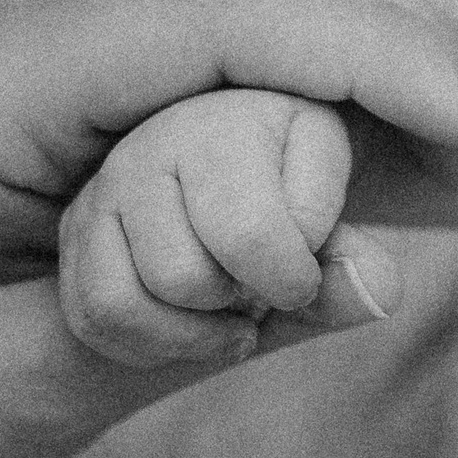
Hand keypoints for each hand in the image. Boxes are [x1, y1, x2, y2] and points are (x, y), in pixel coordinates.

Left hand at [0, 0, 457, 457]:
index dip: (371, 51)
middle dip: (402, 3)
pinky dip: (332, 4)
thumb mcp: (31, 392)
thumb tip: (382, 275)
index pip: (216, 12)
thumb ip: (204, 324)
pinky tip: (407, 38)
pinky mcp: (77, 45)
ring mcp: (41, 19)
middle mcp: (11, 22)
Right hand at [59, 88, 418, 368]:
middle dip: (234, 303)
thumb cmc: (297, 203)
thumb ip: (354, 265)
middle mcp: (166, 135)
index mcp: (245, 114)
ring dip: (187, 330)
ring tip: (229, 307)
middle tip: (263, 286)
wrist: (247, 193)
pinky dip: (145, 343)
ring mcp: (114, 178)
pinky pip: (92, 314)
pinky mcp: (79, 223)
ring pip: (126, 299)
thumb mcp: (335, 229)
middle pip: (185, 277)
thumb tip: (379, 294)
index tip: (307, 270)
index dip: (292, 278)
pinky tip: (188, 324)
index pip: (254, 235)